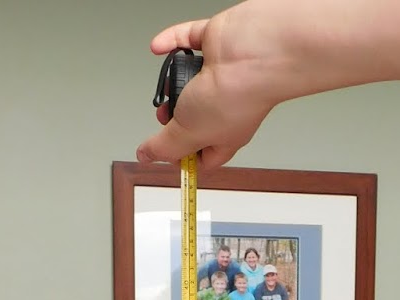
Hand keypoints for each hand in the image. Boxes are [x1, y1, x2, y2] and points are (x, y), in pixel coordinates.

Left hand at [137, 11, 280, 171]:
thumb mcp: (188, 134)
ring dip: (171, 80)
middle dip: (172, 117)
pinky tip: (160, 47)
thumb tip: (146, 156)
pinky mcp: (215, 43)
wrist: (253, 51)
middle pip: (191, 118)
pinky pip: (187, 41)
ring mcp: (219, 74)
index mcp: (224, 137)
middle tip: (166, 115)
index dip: (183, 158)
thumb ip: (164, 146)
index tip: (166, 153)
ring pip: (187, 79)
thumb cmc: (236, 95)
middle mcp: (224, 107)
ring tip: (169, 82)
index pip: (203, 157)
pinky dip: (172, 43)